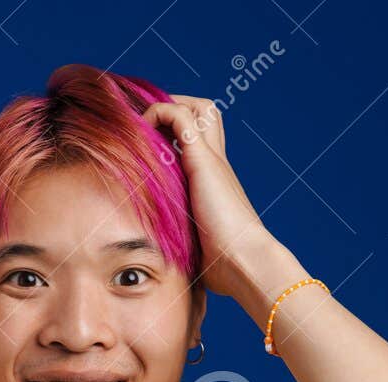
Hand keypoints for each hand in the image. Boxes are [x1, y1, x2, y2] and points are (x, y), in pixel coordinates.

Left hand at [141, 96, 276, 298]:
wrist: (246, 263)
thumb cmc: (224, 267)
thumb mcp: (195, 249)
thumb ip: (181, 244)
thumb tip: (161, 269)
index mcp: (214, 183)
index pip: (200, 140)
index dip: (175, 133)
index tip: (148, 144)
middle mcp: (216, 165)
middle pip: (205, 113)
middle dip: (174, 109)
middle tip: (148, 127)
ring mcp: (212, 160)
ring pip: (198, 107)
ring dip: (168, 106)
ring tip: (143, 125)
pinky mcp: (204, 160)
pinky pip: (179, 116)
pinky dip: (158, 113)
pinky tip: (141, 131)